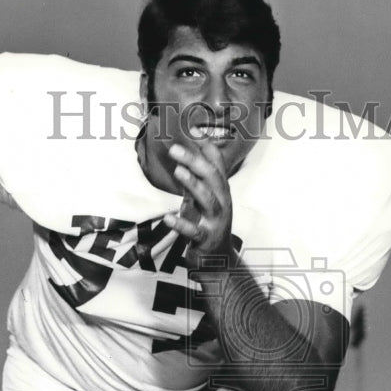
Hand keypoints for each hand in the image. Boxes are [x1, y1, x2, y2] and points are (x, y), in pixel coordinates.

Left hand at [162, 143, 233, 264]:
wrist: (218, 261)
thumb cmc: (208, 225)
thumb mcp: (204, 199)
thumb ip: (196, 178)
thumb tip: (186, 152)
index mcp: (221, 191)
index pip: (216, 164)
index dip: (205, 146)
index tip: (191, 128)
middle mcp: (222, 203)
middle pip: (212, 177)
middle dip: (194, 161)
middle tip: (174, 148)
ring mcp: (215, 222)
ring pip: (207, 200)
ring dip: (193, 184)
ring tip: (178, 171)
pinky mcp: (206, 240)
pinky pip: (194, 231)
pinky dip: (181, 224)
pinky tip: (168, 217)